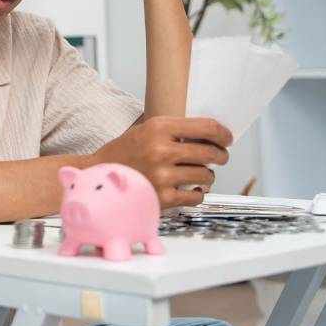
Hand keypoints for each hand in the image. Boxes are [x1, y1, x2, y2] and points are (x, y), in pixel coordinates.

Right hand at [92, 116, 231, 207]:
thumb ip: (176, 130)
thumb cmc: (126, 151)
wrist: (98, 175)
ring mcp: (162, 176)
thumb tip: (213, 135)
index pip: (207, 128)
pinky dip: (197, 192)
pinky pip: (196, 196)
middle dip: (220, 155)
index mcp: (158, 128)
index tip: (227, 138)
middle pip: (211, 153)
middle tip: (219, 156)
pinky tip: (189, 187)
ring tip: (197, 172)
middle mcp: (160, 151)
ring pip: (206, 176)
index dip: (224, 134)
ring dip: (207, 175)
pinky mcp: (162, 198)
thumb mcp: (146, 130)